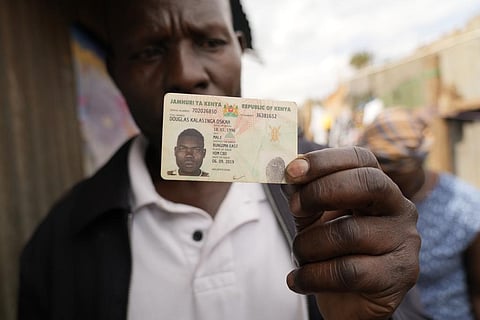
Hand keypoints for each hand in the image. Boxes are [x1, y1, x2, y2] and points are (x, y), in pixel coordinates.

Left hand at [283, 146, 419, 319]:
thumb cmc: (332, 252)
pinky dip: (312, 276)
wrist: (349, 302)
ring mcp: (404, 242)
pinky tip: (298, 280)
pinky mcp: (398, 276)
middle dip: (321, 191)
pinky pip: (347, 272)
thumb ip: (302, 194)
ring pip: (348, 232)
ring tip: (300, 255)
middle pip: (368, 183)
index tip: (291, 170)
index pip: (361, 159)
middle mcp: (400, 209)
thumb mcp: (313, 218)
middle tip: (294, 206)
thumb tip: (283, 168)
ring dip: (309, 245)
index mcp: (380, 188)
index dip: (324, 160)